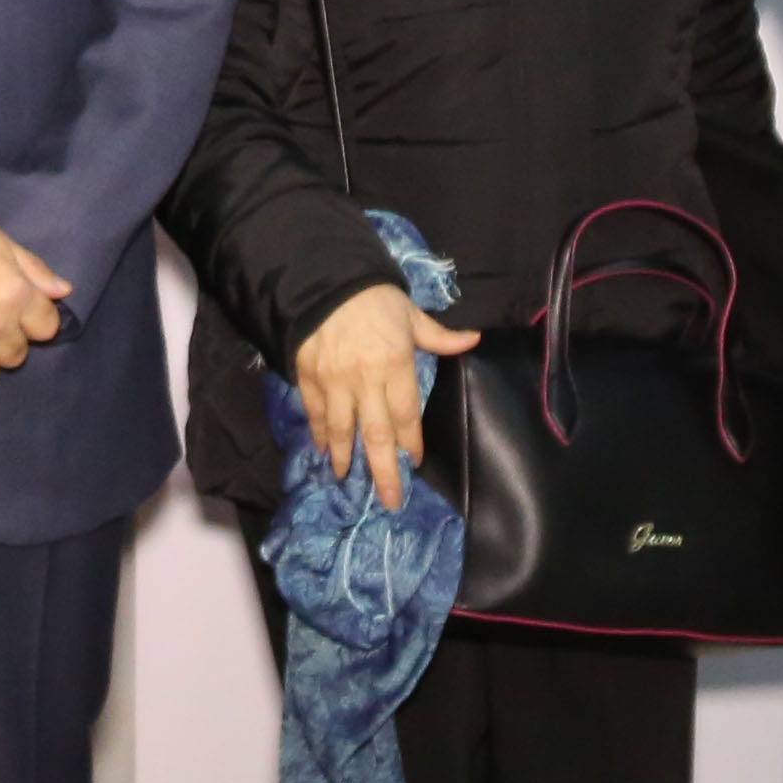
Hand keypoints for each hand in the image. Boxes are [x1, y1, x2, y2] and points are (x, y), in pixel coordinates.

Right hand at [288, 283, 482, 510]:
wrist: (325, 282)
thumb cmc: (375, 299)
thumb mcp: (411, 314)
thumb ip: (439, 336)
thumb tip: (473, 340)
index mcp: (395, 365)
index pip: (406, 416)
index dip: (411, 444)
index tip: (414, 463)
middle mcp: (365, 380)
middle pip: (377, 435)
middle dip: (384, 471)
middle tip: (390, 500)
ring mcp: (334, 381)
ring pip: (342, 429)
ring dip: (345, 457)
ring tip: (346, 479)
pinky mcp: (308, 377)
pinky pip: (315, 411)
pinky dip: (319, 431)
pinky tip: (322, 448)